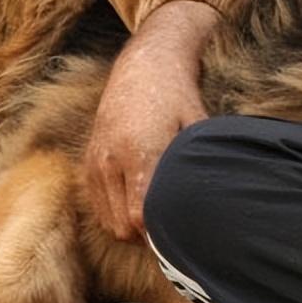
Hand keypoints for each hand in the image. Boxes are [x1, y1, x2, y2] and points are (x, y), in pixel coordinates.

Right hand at [84, 1, 220, 240]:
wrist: (144, 66)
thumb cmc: (178, 97)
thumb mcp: (196, 127)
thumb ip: (196, 166)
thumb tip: (213, 204)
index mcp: (140, 152)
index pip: (140, 217)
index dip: (160, 234)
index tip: (179, 234)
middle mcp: (111, 160)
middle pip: (122, 226)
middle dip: (147, 236)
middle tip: (172, 231)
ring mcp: (96, 161)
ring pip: (107, 220)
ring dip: (129, 227)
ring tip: (157, 220)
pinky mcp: (88, 161)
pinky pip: (97, 205)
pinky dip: (115, 213)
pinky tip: (138, 205)